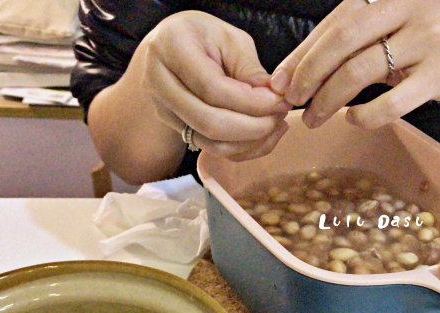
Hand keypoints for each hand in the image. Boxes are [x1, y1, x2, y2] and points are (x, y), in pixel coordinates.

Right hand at [133, 11, 292, 160]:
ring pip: (210, 142)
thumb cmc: (204, 37)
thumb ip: (250, 69)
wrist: (169, 48)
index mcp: (171, 47)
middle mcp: (158, 82)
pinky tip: (263, 135)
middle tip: (280, 116)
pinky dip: (242, 148)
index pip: (213, 88)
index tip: (279, 101)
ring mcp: (162, 110)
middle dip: (253, 127)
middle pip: (209, 122)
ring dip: (250, 142)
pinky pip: (211, 149)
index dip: (251, 101)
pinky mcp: (174, 128)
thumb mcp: (230, 40)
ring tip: (276, 125)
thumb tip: (275, 99)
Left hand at [270, 0, 439, 129]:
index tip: (280, 80)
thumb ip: (359, 41)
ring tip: (314, 118)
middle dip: (309, 73)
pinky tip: (354, 120)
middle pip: (344, 39)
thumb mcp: (401, 30)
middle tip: (290, 99)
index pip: (337, 19)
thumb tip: (297, 70)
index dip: (304, 52)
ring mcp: (431, 35)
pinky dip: (367, 114)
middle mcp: (412, 3)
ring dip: (330, 99)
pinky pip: (394, 98)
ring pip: (363, 69)